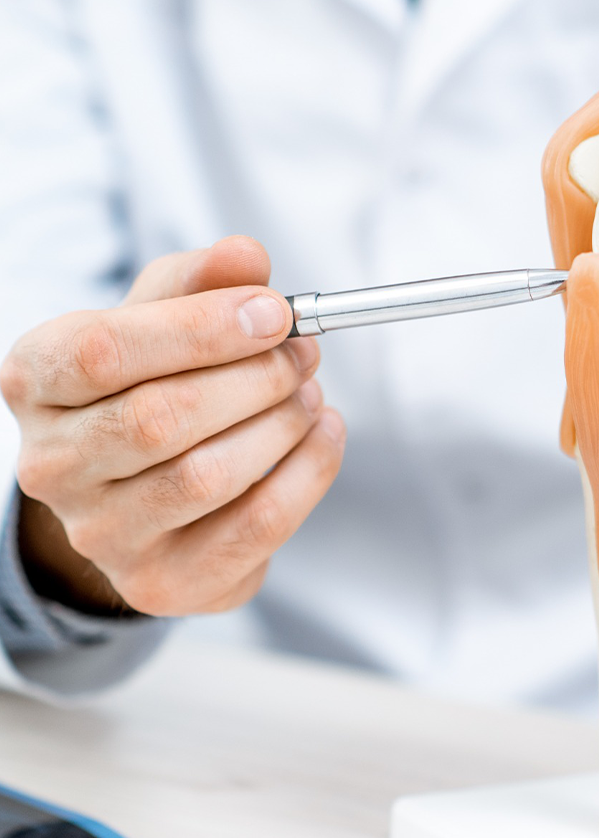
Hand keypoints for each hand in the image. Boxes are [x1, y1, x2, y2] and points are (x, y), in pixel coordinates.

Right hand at [0, 237, 344, 616]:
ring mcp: (101, 534)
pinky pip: (253, 528)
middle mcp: (53, 464)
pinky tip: (323, 435)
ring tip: (308, 393)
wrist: (131, 488)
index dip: (203, 328)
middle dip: (256, 378)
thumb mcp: (160, 316)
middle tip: (304, 354)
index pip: (105, 350)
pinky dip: (307, 474)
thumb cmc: (147, 383)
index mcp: (36, 380)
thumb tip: (246, 256)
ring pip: (208, 478)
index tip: (275, 312)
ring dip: (282, 425)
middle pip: (162, 418)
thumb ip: (200, 281)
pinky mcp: (161, 581)